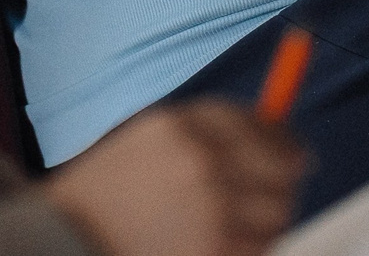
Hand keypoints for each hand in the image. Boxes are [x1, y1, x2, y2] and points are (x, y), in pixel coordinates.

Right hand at [44, 101, 306, 255]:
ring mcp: (212, 211)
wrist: (73, 238)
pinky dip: (250, 248)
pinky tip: (215, 245)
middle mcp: (203, 163)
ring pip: (279, 211)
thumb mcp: (155, 140)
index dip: (282, 141)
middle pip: (283, 166)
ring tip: (226, 224)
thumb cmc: (116, 190)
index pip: (262, 125)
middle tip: (277, 190)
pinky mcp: (216, 252)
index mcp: (185, 127)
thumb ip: (214, 134)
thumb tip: (286, 142)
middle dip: (283, 179)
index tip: (295, 154)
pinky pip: (261, 247)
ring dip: (266, 217)